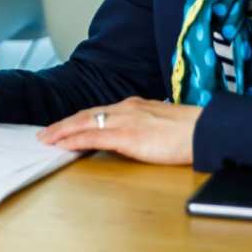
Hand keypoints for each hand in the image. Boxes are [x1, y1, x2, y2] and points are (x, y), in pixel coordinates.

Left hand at [36, 97, 201, 164]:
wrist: (207, 130)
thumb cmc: (191, 131)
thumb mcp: (161, 123)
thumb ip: (144, 126)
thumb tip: (135, 136)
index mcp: (133, 106)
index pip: (97, 111)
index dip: (77, 119)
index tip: (63, 126)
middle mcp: (124, 109)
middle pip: (85, 115)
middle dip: (62, 124)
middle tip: (45, 134)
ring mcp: (125, 121)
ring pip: (83, 123)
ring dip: (62, 131)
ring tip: (46, 140)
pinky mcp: (127, 136)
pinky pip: (93, 136)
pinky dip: (75, 139)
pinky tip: (63, 144)